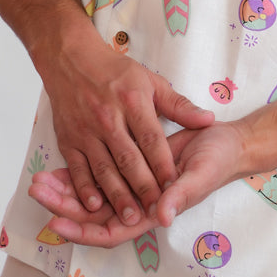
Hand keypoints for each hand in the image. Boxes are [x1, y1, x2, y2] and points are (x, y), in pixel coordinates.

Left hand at [28, 121, 246, 247]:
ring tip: (37, 181)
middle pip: (91, 216)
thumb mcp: (201, 175)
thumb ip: (182, 195)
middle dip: (62, 206)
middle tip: (37, 192)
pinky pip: (98, 176)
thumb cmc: (217, 160)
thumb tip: (163, 216)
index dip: (83, 231)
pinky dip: (77, 174)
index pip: (110, 233)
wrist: (224, 142)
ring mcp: (131, 189)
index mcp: (153, 213)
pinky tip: (56, 167)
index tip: (56, 224)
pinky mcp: (129, 169)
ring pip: (90, 198)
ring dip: (64, 191)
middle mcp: (137, 206)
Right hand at [40, 29, 213, 228]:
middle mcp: (109, 118)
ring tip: (130, 217)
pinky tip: (96, 205)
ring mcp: (86, 130)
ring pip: (104, 168)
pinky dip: (85, 188)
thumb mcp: (151, 81)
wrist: (71, 60)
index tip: (174, 186)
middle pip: (128, 158)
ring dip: (117, 195)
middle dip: (142, 187)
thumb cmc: (115, 71)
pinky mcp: (68, 139)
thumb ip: (179, 105)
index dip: (163, 164)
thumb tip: (207, 120)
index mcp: (133, 101)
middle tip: (155, 210)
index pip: (152, 139)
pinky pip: (77, 168)